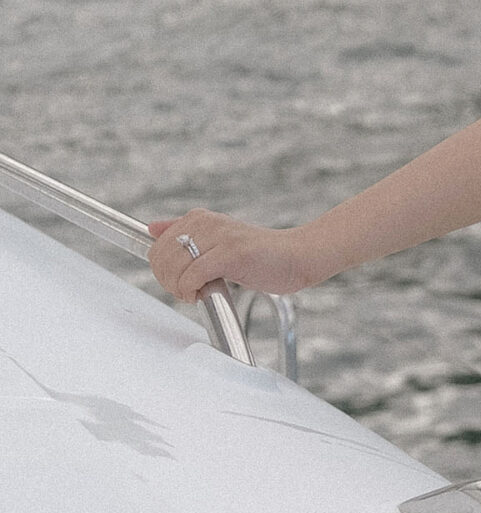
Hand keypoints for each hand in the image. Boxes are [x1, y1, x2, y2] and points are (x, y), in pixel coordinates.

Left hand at [146, 211, 326, 300]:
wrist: (297, 257)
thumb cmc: (261, 255)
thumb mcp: (217, 239)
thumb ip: (184, 232)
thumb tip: (153, 228)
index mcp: (201, 218)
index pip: (158, 244)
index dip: (161, 270)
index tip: (177, 282)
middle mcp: (208, 222)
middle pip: (162, 255)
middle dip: (167, 280)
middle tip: (184, 291)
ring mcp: (221, 236)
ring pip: (175, 266)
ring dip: (178, 288)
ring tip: (193, 294)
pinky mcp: (232, 253)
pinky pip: (194, 274)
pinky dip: (191, 289)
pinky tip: (201, 294)